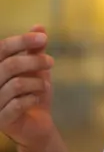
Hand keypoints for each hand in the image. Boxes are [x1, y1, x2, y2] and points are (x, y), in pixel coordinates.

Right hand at [0, 25, 56, 150]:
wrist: (37, 125)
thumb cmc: (33, 93)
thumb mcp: (37, 69)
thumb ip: (35, 50)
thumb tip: (38, 26)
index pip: (2, 48)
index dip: (22, 41)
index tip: (43, 38)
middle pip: (11, 65)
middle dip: (35, 61)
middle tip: (51, 62)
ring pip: (17, 84)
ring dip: (37, 83)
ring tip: (43, 85)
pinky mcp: (0, 120)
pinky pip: (19, 104)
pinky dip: (33, 98)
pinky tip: (36, 99)